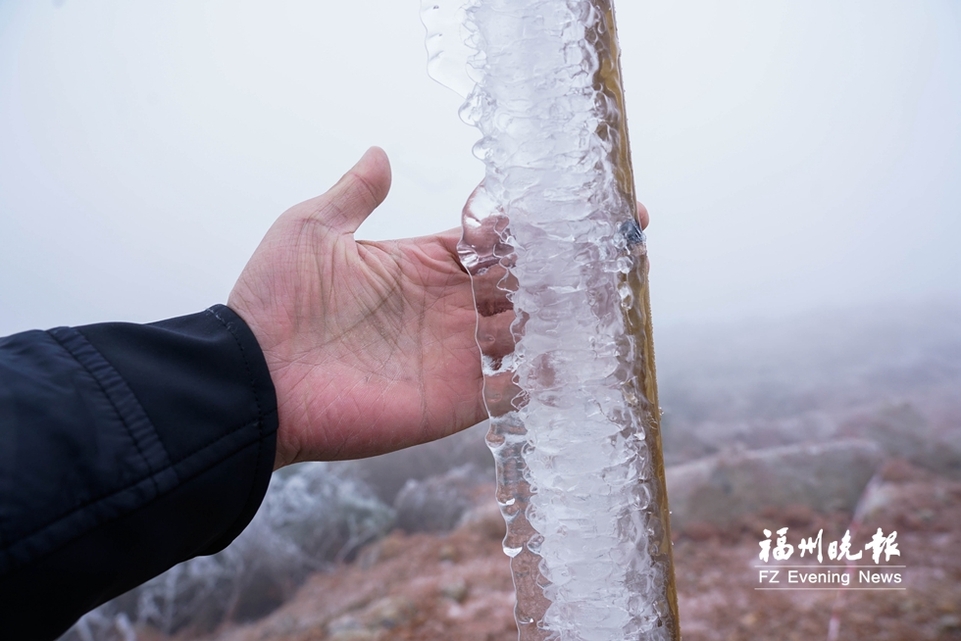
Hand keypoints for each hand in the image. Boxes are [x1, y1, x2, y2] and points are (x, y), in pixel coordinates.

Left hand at [228, 147, 649, 468]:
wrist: (255, 380)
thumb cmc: (275, 301)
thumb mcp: (312, 230)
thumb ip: (354, 195)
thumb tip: (380, 153)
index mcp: (424, 262)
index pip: (497, 238)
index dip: (537, 222)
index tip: (582, 201)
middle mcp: (450, 306)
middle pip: (526, 283)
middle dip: (571, 264)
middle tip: (620, 243)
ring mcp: (458, 354)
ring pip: (532, 329)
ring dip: (571, 312)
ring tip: (618, 288)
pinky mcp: (457, 399)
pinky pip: (517, 386)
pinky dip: (552, 372)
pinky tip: (589, 350)